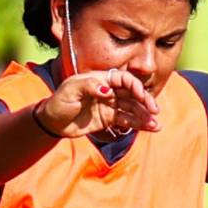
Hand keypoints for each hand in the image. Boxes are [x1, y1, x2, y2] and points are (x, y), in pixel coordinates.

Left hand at [35, 67, 160, 139]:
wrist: (52, 122)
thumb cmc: (59, 102)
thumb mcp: (70, 90)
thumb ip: (88, 86)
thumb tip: (107, 89)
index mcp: (101, 79)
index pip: (123, 80)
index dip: (135, 87)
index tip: (142, 97)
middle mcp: (109, 90)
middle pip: (132, 94)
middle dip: (145, 102)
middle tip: (154, 111)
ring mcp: (110, 105)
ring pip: (132, 109)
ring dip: (145, 116)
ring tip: (156, 125)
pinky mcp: (109, 119)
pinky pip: (127, 120)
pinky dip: (138, 124)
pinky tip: (149, 128)